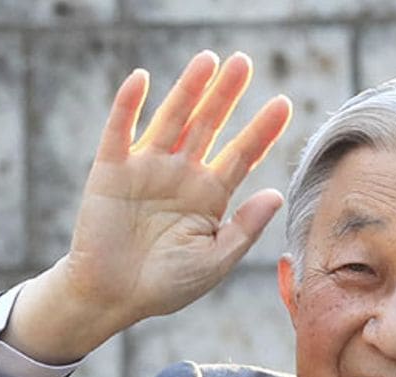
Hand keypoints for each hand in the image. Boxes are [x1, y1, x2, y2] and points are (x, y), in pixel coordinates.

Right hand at [9, 51, 293, 361]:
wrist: (113, 297)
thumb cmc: (165, 284)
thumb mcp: (215, 260)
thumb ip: (244, 228)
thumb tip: (276, 193)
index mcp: (210, 195)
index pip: (241, 155)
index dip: (261, 130)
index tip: (283, 104)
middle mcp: (181, 174)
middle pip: (208, 126)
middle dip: (226, 95)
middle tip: (244, 62)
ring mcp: (147, 168)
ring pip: (172, 119)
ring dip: (188, 90)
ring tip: (207, 60)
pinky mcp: (111, 171)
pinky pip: (120, 131)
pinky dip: (128, 105)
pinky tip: (141, 79)